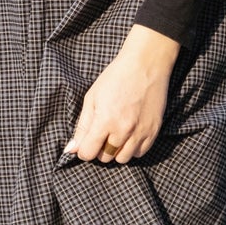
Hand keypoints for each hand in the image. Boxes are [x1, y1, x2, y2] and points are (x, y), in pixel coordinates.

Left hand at [63, 24, 179, 165]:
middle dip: (99, 149)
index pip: (88, 153)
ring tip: (115, 134)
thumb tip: (71, 149)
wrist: (145, 65)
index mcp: (105, 120)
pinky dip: (132, 149)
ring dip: (116, 151)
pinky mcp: (154, 131)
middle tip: (101, 134)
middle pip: (105, 158)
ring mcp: (140, 132)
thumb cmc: (115, 77)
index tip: (85, 142)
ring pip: (122, 159)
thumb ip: (82, 126)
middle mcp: (123, 130)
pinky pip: (139, 153)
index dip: (83, 150)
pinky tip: (129, 135)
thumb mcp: (92, 97)